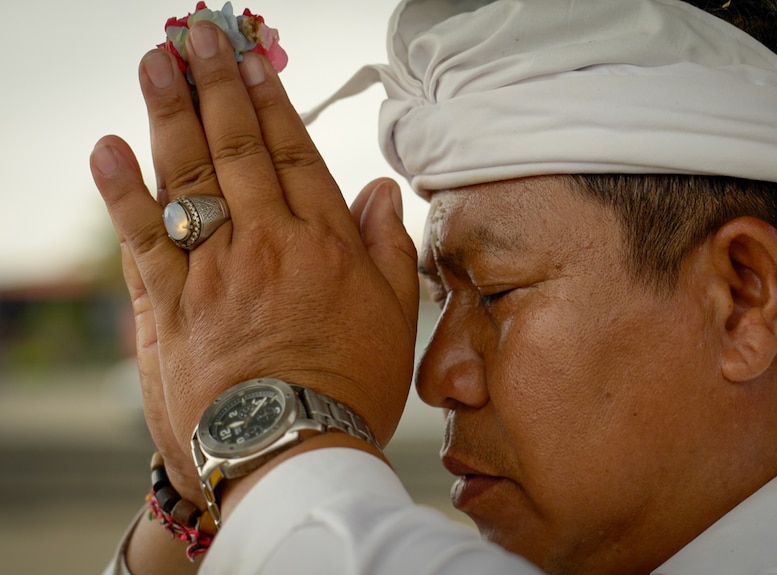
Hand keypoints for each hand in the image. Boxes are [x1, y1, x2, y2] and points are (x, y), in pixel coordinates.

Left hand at [90, 21, 418, 494]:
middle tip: (197, 35)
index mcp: (323, 242)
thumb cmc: (350, 386)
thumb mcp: (394, 315)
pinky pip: (142, 238)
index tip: (251, 60)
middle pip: (236, 148)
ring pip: (189, 178)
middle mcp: (267, 241)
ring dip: (170, 115)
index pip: (292, 153)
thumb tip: (381, 191)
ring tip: (157, 65)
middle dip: (215, 84)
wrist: (292, 449)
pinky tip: (107, 148)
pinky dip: (122, 191)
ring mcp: (215, 270)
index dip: (269, 101)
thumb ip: (388, 246)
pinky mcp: (172, 304)